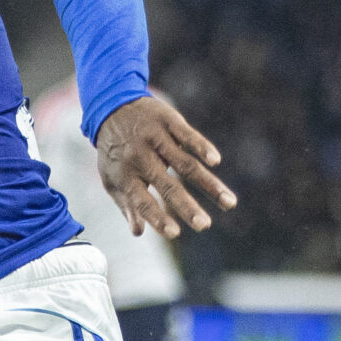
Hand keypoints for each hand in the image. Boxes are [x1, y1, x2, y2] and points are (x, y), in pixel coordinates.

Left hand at [96, 94, 235, 237]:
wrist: (111, 106)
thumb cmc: (115, 151)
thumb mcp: (112, 178)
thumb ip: (126, 205)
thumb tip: (139, 233)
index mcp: (125, 175)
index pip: (142, 202)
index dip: (157, 218)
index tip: (175, 234)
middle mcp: (140, 158)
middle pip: (167, 186)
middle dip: (187, 207)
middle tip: (204, 226)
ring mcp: (155, 138)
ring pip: (185, 164)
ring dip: (208, 184)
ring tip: (229, 203)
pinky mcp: (169, 121)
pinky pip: (188, 136)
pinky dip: (202, 147)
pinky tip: (215, 161)